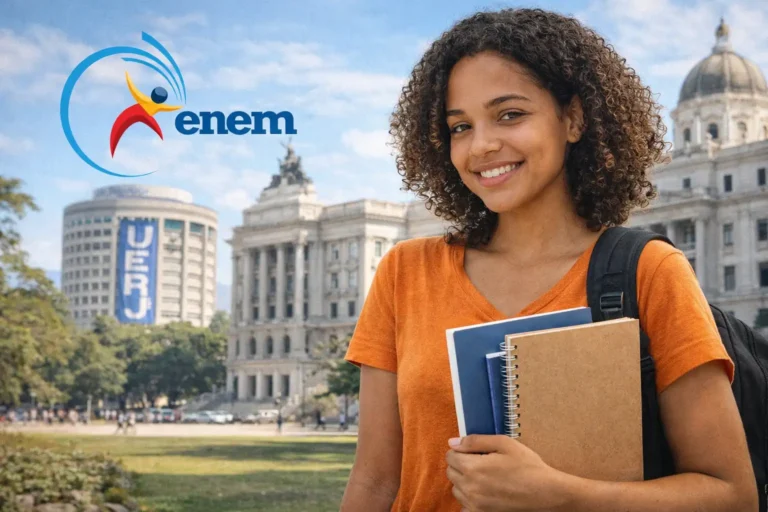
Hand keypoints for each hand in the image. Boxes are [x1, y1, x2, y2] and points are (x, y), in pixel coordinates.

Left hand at [446, 435, 570, 511]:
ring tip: (485, 478)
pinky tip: (485, 493)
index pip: (450, 456)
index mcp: (473, 468)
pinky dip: (470, 499)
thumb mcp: (504, 444)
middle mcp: (469, 488)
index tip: (474, 452)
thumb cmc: (528, 467)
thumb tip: (453, 442)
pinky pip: (464, 506)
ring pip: (456, 489)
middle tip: (482, 463)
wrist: (547, 494)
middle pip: (450, 472)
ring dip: (464, 481)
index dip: (461, 450)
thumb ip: (475, 441)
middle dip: (461, 464)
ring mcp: (474, 505)